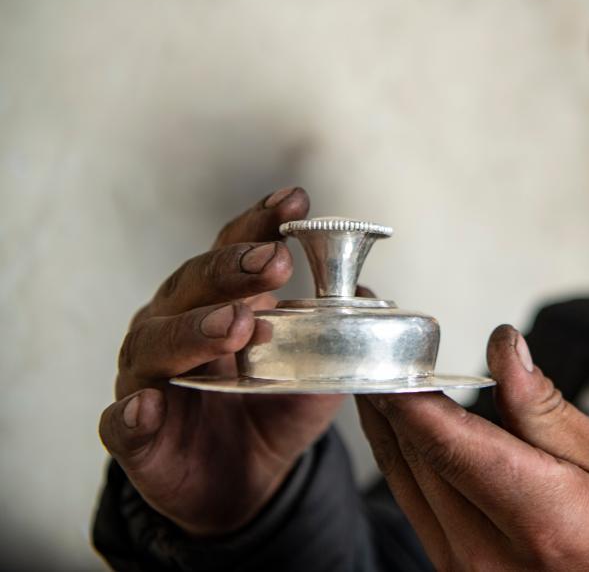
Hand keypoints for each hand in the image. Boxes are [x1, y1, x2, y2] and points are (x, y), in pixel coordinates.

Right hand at [98, 187, 345, 536]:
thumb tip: (365, 296)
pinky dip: (132, 413)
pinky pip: (123, 423)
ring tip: (234, 325)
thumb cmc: (270, 413)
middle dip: (232, 269)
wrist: (242, 486)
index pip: (233, 250)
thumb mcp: (314, 374)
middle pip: (192, 286)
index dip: (260, 223)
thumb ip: (336, 338)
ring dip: (194, 329)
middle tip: (274, 262)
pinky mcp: (136, 437)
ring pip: (156, 344)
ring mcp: (148, 379)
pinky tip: (148, 405)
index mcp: (217, 302)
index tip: (295, 201)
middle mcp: (174, 326)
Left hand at [357, 325, 588, 570]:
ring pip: (405, 484)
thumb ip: (541, 406)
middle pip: (418, 461)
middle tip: (381, 352)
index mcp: (536, 518)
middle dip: (394, 402)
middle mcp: (487, 556)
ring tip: (383, 379)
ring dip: (390, 429)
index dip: (409, 396)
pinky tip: (407, 429)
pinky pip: (415, 507)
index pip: (448, 445)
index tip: (390, 354)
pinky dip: (407, 462)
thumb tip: (504, 349)